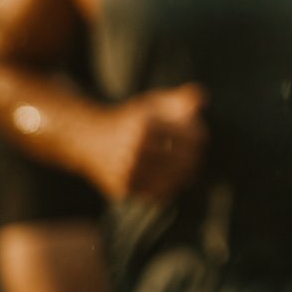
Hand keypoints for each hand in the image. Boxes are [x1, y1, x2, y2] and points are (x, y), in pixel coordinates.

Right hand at [86, 83, 208, 200]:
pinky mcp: (122, 187)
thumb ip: (181, 98)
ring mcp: (128, 170)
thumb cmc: (131, 119)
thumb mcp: (154, 102)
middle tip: (195, 153)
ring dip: (186, 173)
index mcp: (146, 125)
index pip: (192, 137)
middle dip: (195, 156)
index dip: (200, 135)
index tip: (198, 134)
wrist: (89, 138)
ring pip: (174, 179)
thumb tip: (202, 98)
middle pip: (185, 159)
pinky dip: (170, 187)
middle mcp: (135, 148)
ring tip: (186, 166)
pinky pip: (159, 193)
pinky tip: (171, 178)